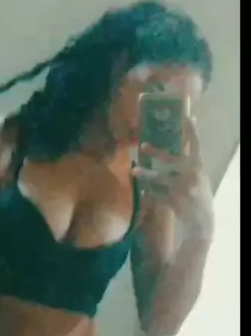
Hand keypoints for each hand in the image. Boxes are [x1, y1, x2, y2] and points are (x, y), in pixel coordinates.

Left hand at [132, 118, 213, 238]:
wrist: (202, 220)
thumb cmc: (197, 192)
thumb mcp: (197, 175)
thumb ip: (186, 160)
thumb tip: (172, 144)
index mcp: (198, 165)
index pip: (195, 144)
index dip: (190, 130)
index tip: (185, 115)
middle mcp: (192, 175)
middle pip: (172, 161)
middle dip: (157, 153)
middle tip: (142, 146)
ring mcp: (184, 189)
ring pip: (161, 179)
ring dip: (147, 175)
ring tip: (134, 171)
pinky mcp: (175, 202)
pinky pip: (157, 195)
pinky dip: (149, 193)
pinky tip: (142, 191)